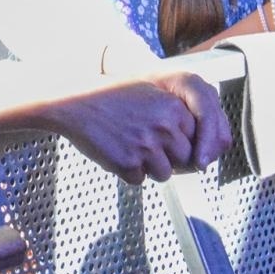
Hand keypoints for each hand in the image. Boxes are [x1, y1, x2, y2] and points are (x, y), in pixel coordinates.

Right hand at [47, 71, 230, 183]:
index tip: (164, 137)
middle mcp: (164, 126)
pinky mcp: (128, 162)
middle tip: (143, 141)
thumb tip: (201, 153)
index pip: (197, 140)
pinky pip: (138, 179)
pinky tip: (114, 149)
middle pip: (185, 160)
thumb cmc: (112, 98)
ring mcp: (146, 146)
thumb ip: (178, 115)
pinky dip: (127, 171)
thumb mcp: (151, 93)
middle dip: (168, 157)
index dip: (181, 143)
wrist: (73, 102)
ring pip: (164, 174)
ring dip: (148, 166)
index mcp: (174, 107)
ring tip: (128, 143)